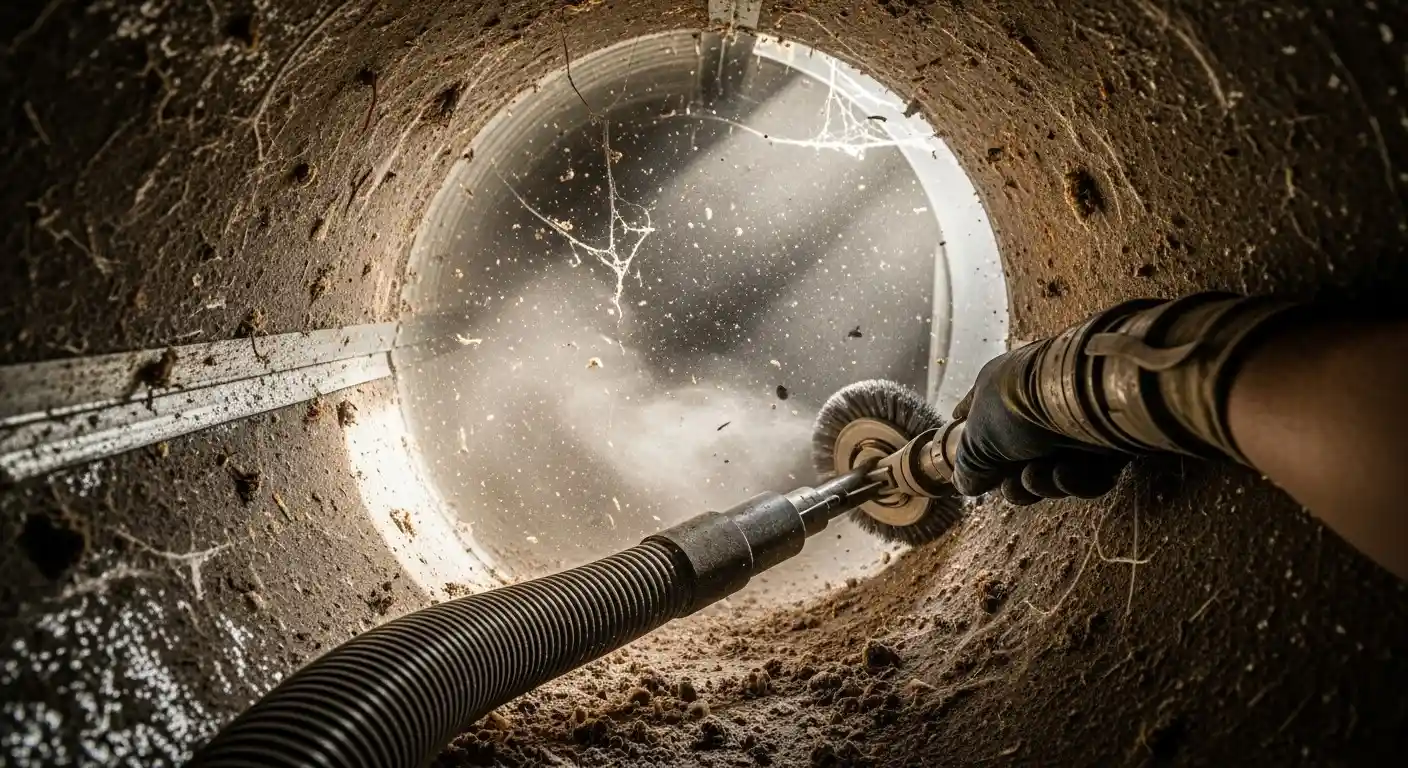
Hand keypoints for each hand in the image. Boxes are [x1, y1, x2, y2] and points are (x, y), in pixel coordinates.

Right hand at [949, 350, 1127, 504]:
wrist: (1083, 400)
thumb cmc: (1020, 409)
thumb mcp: (976, 440)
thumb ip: (968, 466)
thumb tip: (964, 485)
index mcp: (1004, 389)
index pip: (981, 410)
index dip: (971, 428)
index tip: (960, 428)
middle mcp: (1038, 404)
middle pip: (1019, 458)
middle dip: (1015, 481)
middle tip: (1013, 486)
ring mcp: (1073, 425)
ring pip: (1053, 473)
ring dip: (1042, 483)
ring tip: (1038, 475)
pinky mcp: (1107, 444)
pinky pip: (1086, 477)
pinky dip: (1074, 481)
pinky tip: (1065, 473)